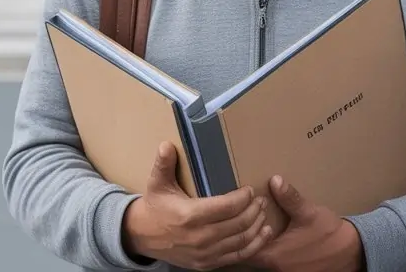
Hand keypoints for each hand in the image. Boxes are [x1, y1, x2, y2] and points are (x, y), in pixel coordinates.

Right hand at [121, 142, 270, 270]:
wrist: (142, 237)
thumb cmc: (156, 207)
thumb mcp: (157, 184)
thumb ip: (164, 164)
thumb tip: (166, 145)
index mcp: (190, 216)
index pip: (227, 206)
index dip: (243, 197)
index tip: (250, 189)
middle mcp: (199, 238)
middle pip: (239, 223)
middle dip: (254, 209)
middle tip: (261, 199)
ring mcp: (204, 254)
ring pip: (241, 240)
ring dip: (257, 225)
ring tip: (262, 211)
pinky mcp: (206, 264)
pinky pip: (237, 256)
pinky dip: (254, 245)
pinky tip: (263, 233)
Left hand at [250, 175, 364, 271]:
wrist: (351, 251)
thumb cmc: (328, 232)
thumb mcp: (308, 212)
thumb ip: (289, 198)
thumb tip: (274, 180)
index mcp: (273, 256)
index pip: (244, 248)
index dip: (241, 234)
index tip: (244, 219)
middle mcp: (274, 269)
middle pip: (251, 255)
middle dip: (250, 239)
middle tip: (252, 221)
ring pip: (263, 261)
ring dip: (261, 245)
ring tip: (263, 227)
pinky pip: (275, 264)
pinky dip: (273, 252)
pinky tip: (279, 239)